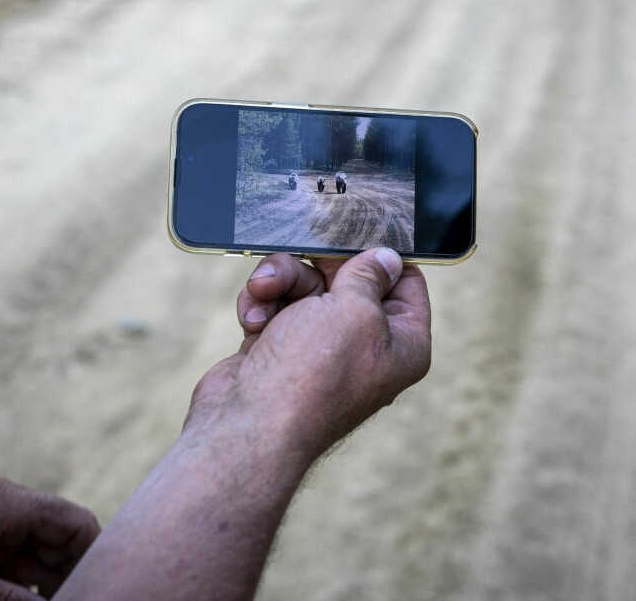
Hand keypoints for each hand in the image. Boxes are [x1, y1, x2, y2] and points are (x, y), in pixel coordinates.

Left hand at [0, 478, 99, 600]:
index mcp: (6, 504)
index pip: (76, 524)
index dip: (96, 558)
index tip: (99, 595)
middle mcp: (4, 515)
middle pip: (61, 549)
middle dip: (70, 584)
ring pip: (38, 567)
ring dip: (45, 595)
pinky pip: (9, 578)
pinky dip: (19, 597)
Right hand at [187, 248, 431, 460]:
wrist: (248, 425)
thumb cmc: (311, 374)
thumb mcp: (354, 309)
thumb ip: (369, 275)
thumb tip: (386, 257)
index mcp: (401, 343)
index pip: (406, 282)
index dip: (382, 254)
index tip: (356, 229)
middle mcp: (363, 346)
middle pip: (348, 279)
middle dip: (316, 265)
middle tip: (301, 250)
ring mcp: (318, 349)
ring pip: (303, 288)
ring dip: (280, 282)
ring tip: (264, 294)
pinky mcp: (278, 349)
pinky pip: (274, 306)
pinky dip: (261, 306)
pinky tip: (253, 320)